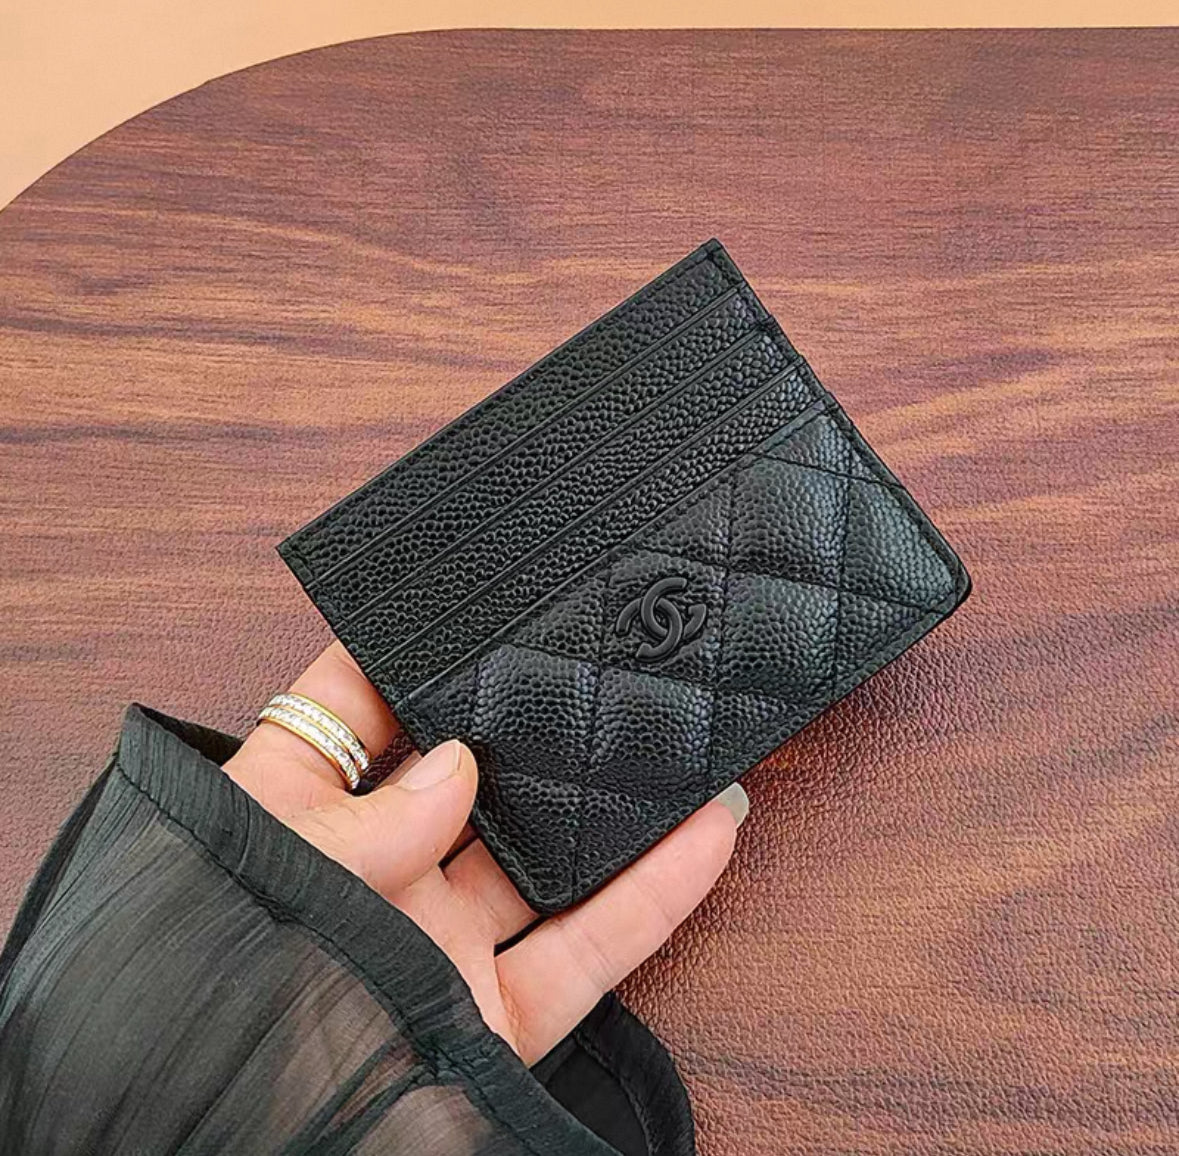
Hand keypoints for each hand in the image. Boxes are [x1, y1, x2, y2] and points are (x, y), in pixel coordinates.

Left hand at [223, 642, 745, 1065]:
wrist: (234, 1142)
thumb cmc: (211, 993)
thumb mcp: (272, 869)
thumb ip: (365, 820)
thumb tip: (455, 768)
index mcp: (289, 825)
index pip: (342, 714)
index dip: (395, 656)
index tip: (462, 604)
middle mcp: (373, 877)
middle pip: (464, 782)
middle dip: (520, 728)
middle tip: (586, 660)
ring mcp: (440, 945)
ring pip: (546, 861)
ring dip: (612, 804)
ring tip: (671, 734)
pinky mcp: (497, 1015)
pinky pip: (591, 948)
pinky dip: (655, 895)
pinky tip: (710, 831)